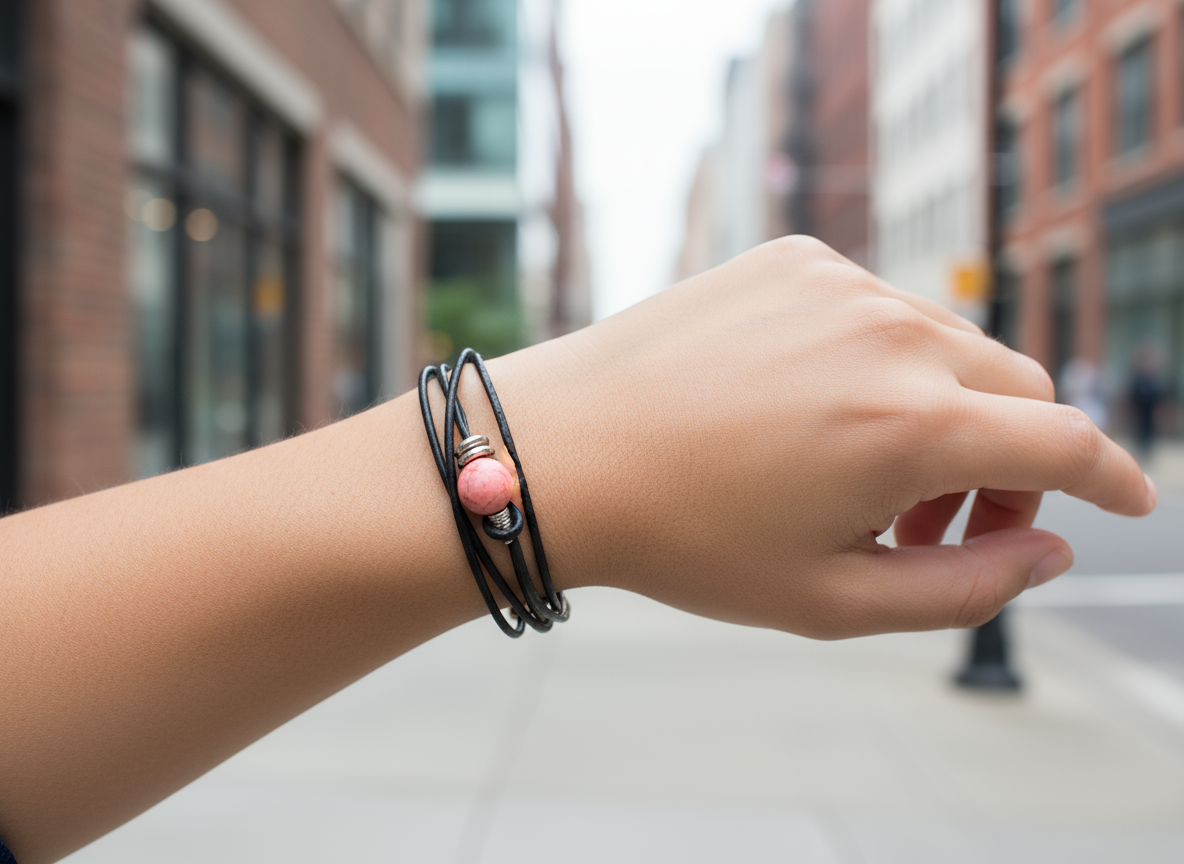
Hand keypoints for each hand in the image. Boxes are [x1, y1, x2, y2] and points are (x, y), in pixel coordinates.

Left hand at [488, 236, 1155, 637]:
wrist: (563, 451)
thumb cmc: (686, 538)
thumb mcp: (831, 599)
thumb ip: (967, 587)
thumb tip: (1053, 550)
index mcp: (912, 426)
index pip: (1068, 444)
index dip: (1114, 479)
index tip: (1130, 502)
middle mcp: (891, 334)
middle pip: (1018, 392)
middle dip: (1009, 465)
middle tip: (937, 524)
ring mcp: (839, 283)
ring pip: (950, 346)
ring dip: (941, 412)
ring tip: (860, 475)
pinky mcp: (792, 257)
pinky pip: (877, 307)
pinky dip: (877, 361)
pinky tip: (805, 409)